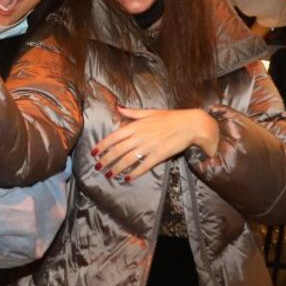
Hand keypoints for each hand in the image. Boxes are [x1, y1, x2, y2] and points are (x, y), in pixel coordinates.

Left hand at [92, 106, 221, 181]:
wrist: (191, 124)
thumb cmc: (171, 117)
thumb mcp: (150, 112)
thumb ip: (132, 112)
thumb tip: (118, 107)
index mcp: (137, 125)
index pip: (114, 137)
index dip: (102, 145)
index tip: (94, 153)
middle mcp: (141, 136)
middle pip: (118, 150)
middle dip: (106, 160)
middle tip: (98, 167)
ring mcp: (150, 146)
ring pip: (129, 159)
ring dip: (117, 168)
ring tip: (109, 175)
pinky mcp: (159, 155)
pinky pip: (144, 166)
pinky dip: (135, 173)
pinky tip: (128, 178)